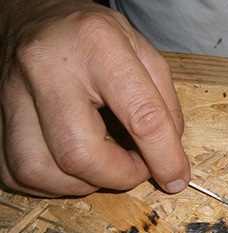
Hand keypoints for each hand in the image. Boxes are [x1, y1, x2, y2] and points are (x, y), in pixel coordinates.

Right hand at [0, 1, 188, 196]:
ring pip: (42, 171)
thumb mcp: (143, 54)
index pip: (141, 116)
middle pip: (80, 154)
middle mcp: (46, 69)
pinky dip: (55, 183)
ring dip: (84, 183)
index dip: (165, 157)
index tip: (176, 177)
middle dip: (119, 176)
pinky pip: (19, 174)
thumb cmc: (94, 39)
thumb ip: (165, 106)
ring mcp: (11, 95)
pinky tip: (72, 164)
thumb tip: (171, 161)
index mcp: (96, 45)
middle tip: (135, 166)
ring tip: (103, 162)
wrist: (38, 20)